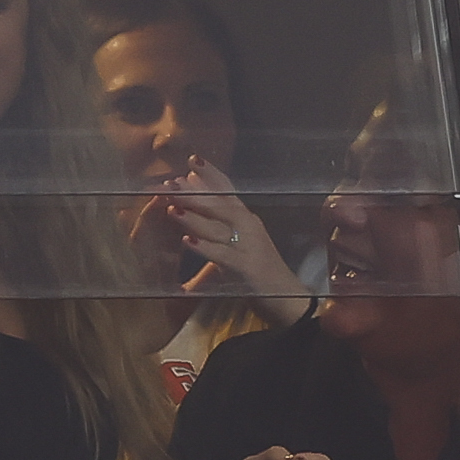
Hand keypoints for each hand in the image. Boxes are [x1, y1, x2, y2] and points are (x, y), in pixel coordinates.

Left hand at [165, 159, 309, 327]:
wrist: (288, 299)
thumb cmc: (259, 272)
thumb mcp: (238, 245)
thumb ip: (217, 229)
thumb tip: (192, 214)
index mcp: (247, 220)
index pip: (229, 191)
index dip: (212, 175)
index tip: (192, 160)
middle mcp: (250, 227)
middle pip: (220, 205)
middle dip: (195, 194)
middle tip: (171, 184)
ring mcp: (250, 246)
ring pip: (220, 227)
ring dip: (195, 217)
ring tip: (172, 208)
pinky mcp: (247, 267)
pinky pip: (223, 255)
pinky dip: (205, 247)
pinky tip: (188, 241)